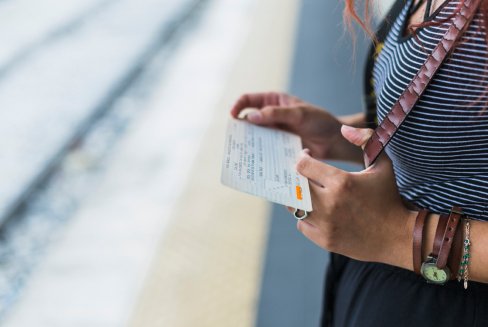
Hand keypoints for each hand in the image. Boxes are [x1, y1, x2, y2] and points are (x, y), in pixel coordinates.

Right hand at [230, 92, 360, 160]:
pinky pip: (265, 150)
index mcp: (273, 101)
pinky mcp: (279, 147)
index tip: (233, 117)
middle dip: (241, 128)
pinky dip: (260, 154)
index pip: (249, 100)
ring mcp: (274, 132)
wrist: (334, 141)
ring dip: (249, 143)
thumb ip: (276, 114)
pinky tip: (257, 161)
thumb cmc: (319, 121)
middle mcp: (271, 116)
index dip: (238, 106)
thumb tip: (251, 116)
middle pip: (249, 120)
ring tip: (243, 152)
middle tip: (235, 139)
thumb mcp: (299, 114)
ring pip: (256, 136)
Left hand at [292, 125, 415, 268]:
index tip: (307, 156)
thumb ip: (366, 139)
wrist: (399, 236)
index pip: (303, 165)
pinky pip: (302, 225)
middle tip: (305, 175)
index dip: (302, 158)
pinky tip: (317, 211)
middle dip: (297, 177)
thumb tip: (344, 129)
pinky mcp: (324, 240)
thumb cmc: (388, 197)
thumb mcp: (382, 164)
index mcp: (341, 181)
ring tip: (309, 192)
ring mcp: (326, 224)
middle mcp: (330, 203)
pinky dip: (306, 217)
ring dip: (298, 197)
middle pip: (295, 185)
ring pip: (294, 206)